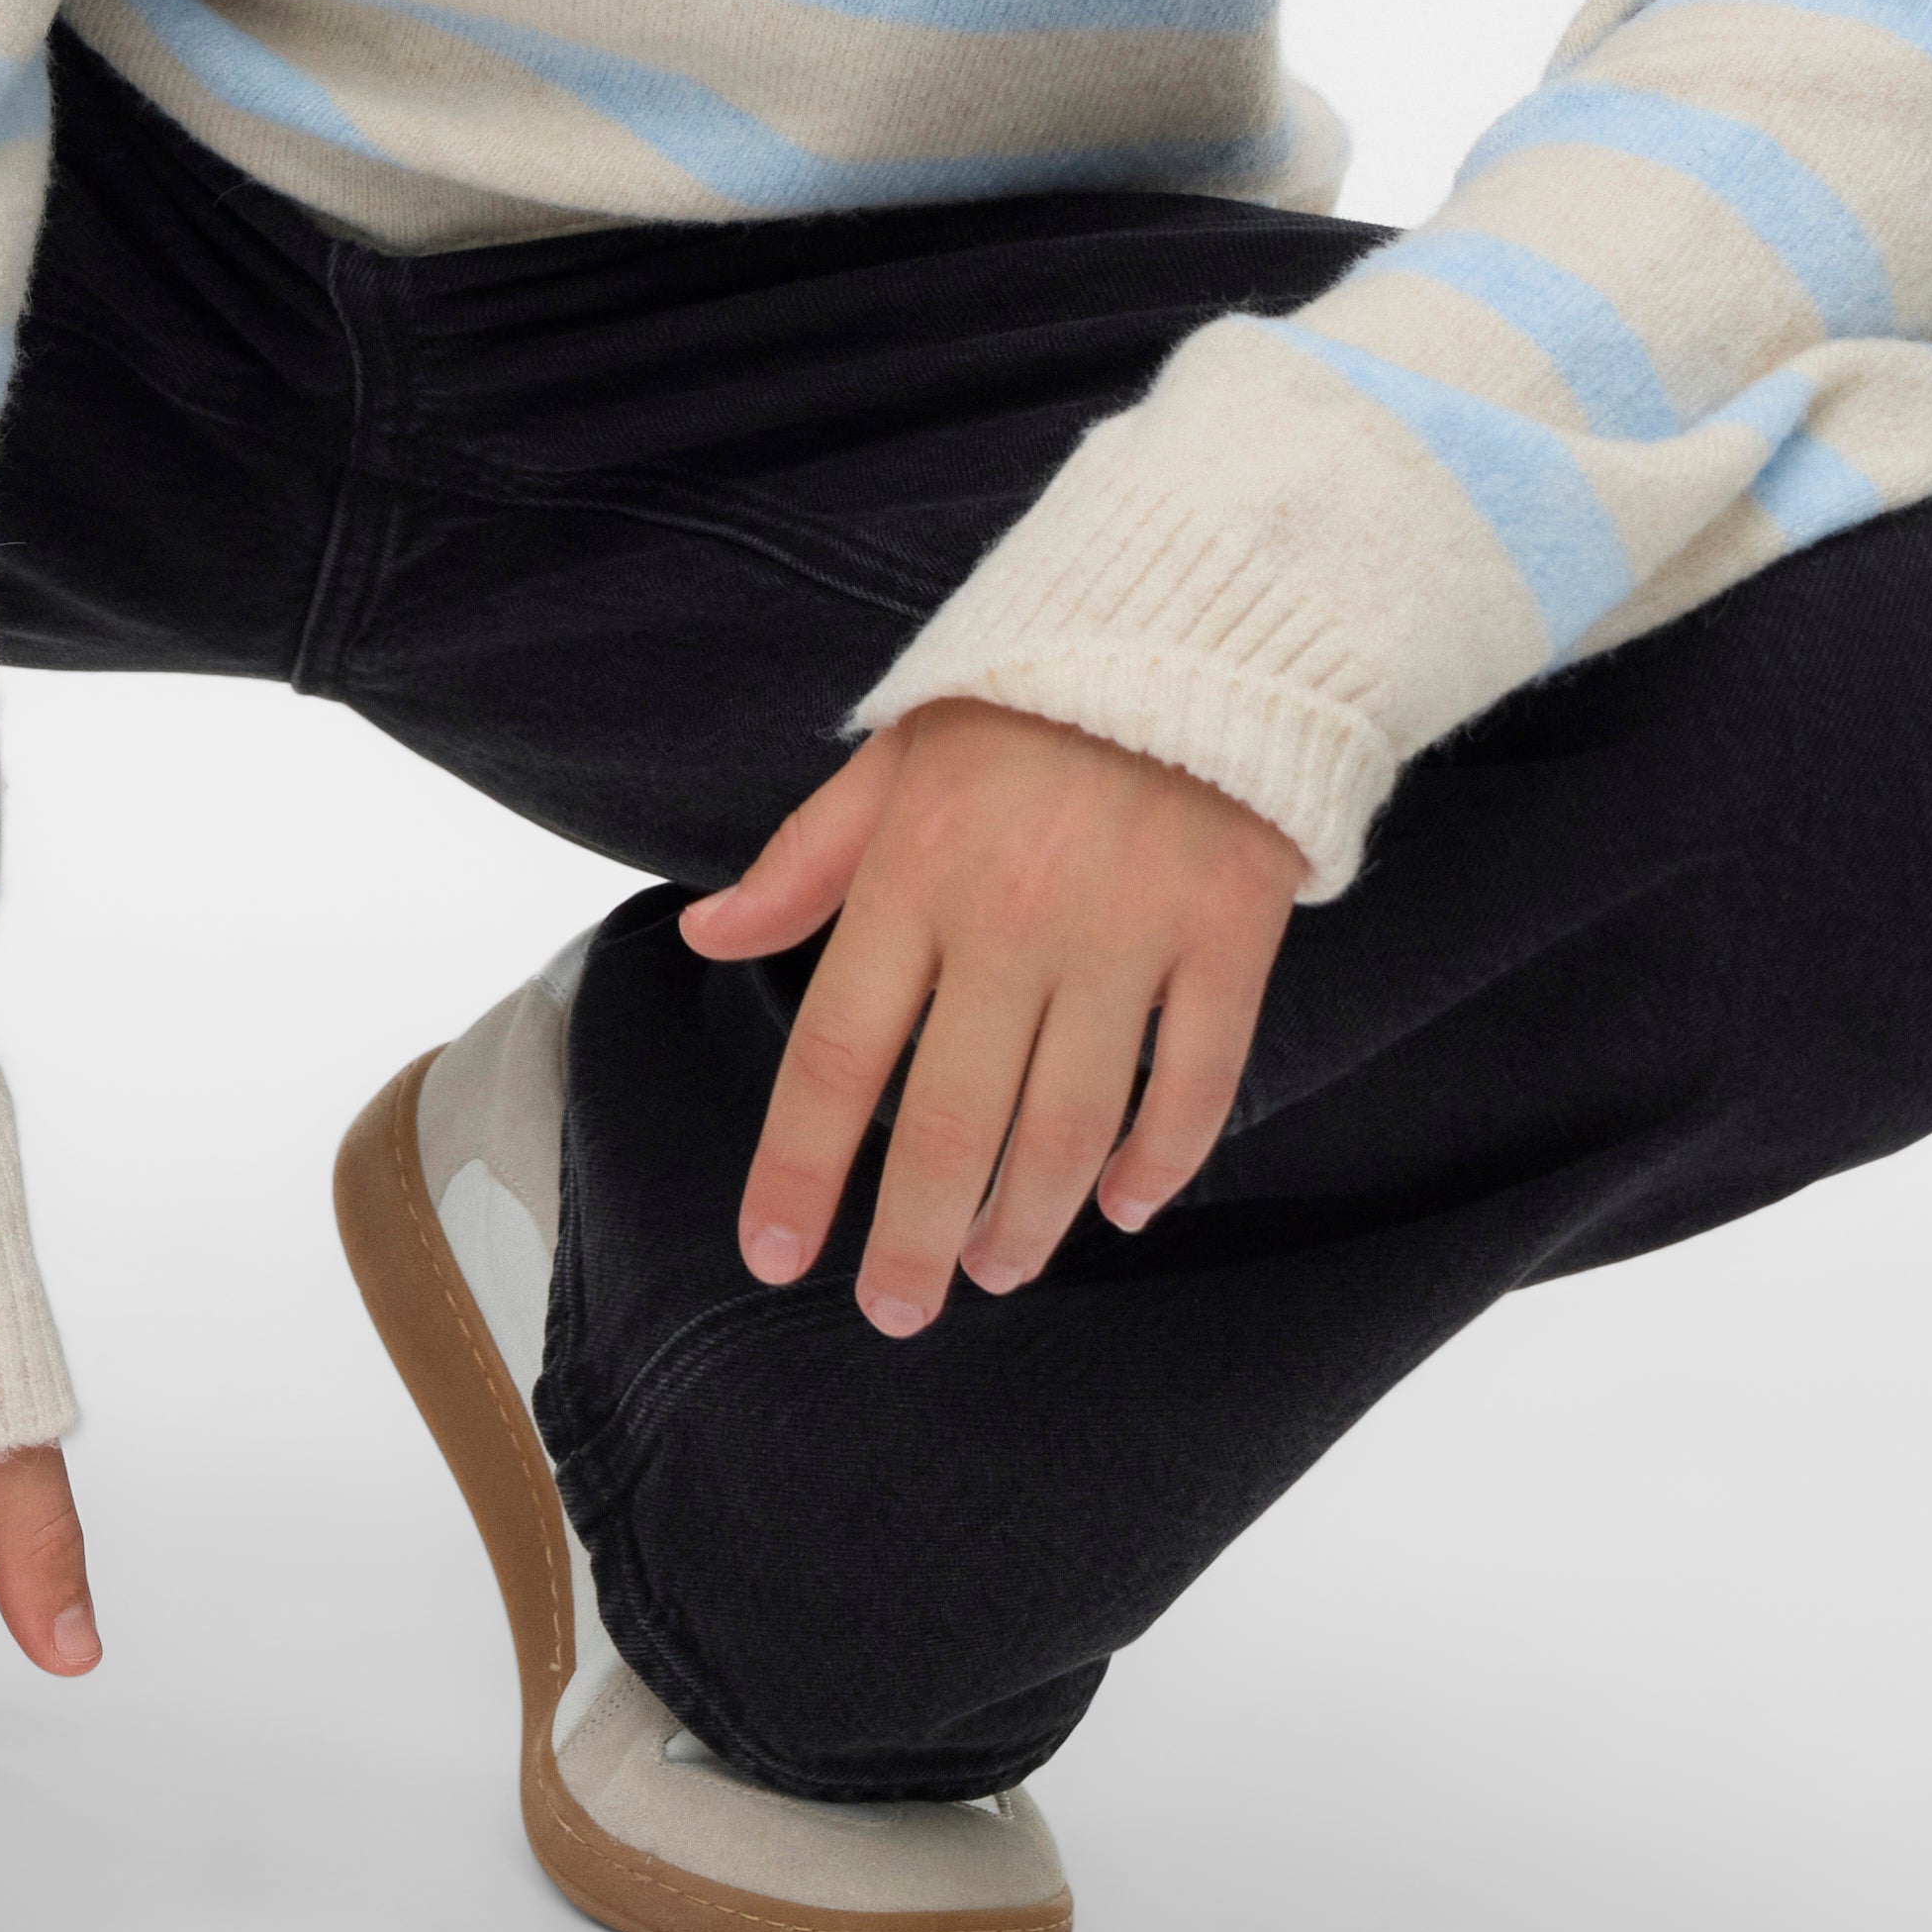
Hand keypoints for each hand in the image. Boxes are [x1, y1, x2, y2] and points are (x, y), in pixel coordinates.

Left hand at [680, 700, 1300, 1334]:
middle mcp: (1011, 918)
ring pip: (1067, 1124)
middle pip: (947, 1123)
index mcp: (913, 875)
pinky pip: (1194, 1082)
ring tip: (995, 1268)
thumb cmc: (1026, 702)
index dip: (799, 1170)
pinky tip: (1124, 1208)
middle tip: (896, 1311)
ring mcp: (1127, 934)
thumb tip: (704, 935)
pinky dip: (1158, 1162)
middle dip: (912, 1238)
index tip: (777, 1257)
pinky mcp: (1227, 935)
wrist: (1197, 621)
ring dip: (1026, 1219)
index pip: (833, 1054)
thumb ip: (802, 863)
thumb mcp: (891, 758)